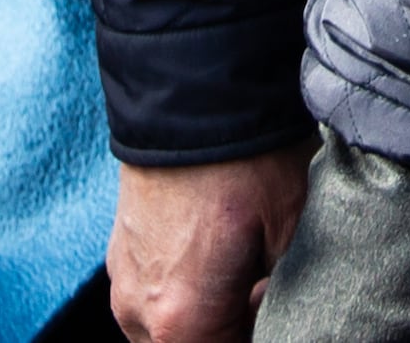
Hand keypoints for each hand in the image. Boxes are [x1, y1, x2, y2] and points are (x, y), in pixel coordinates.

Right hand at [112, 149, 307, 342]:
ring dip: (206, 319)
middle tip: (265, 294)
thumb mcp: (290, 237)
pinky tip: (219, 259)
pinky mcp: (119, 256)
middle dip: (229, 331)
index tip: (279, 318)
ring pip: (168, 335)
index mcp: (181, 320)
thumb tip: (283, 320)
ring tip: (246, 275)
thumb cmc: (247, 162)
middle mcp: (139, 313)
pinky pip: (153, 302)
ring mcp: (122, 284)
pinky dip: (186, 296)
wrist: (193, 91)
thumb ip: (280, 301)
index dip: (261, 339)